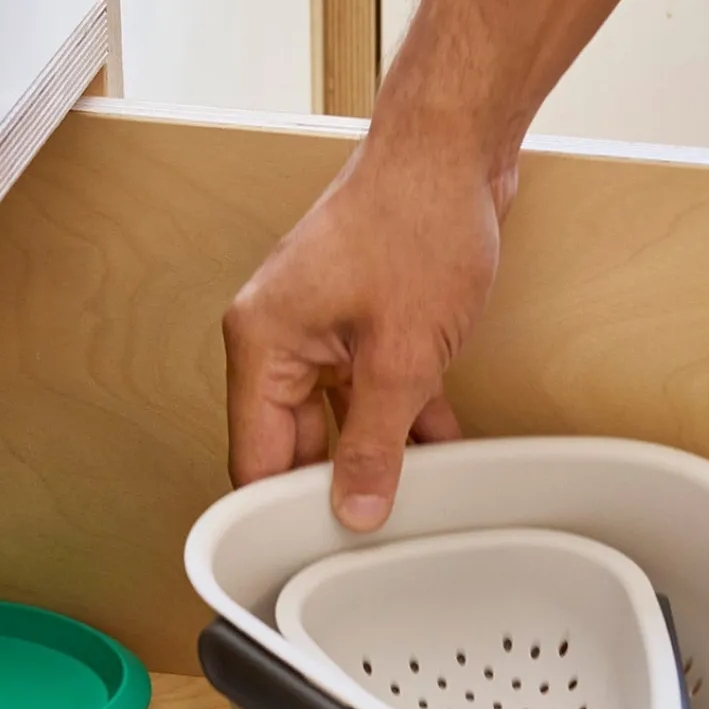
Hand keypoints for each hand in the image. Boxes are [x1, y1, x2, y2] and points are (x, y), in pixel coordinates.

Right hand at [223, 134, 514, 531]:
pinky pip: (370, 389)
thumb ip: (374, 444)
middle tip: (369, 536)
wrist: (456, 150)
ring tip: (410, 500)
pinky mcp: (361, 321)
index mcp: (262, 343)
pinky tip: (439, 452)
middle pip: (292, 443)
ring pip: (337, 419)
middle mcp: (279, 337)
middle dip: (333, 487)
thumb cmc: (416, 223)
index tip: (303, 559)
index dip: (277, 512)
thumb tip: (355, 509)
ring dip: (376, 454)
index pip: (252, 457)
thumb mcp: (402, 358)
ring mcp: (322, 328)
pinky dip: (401, 418)